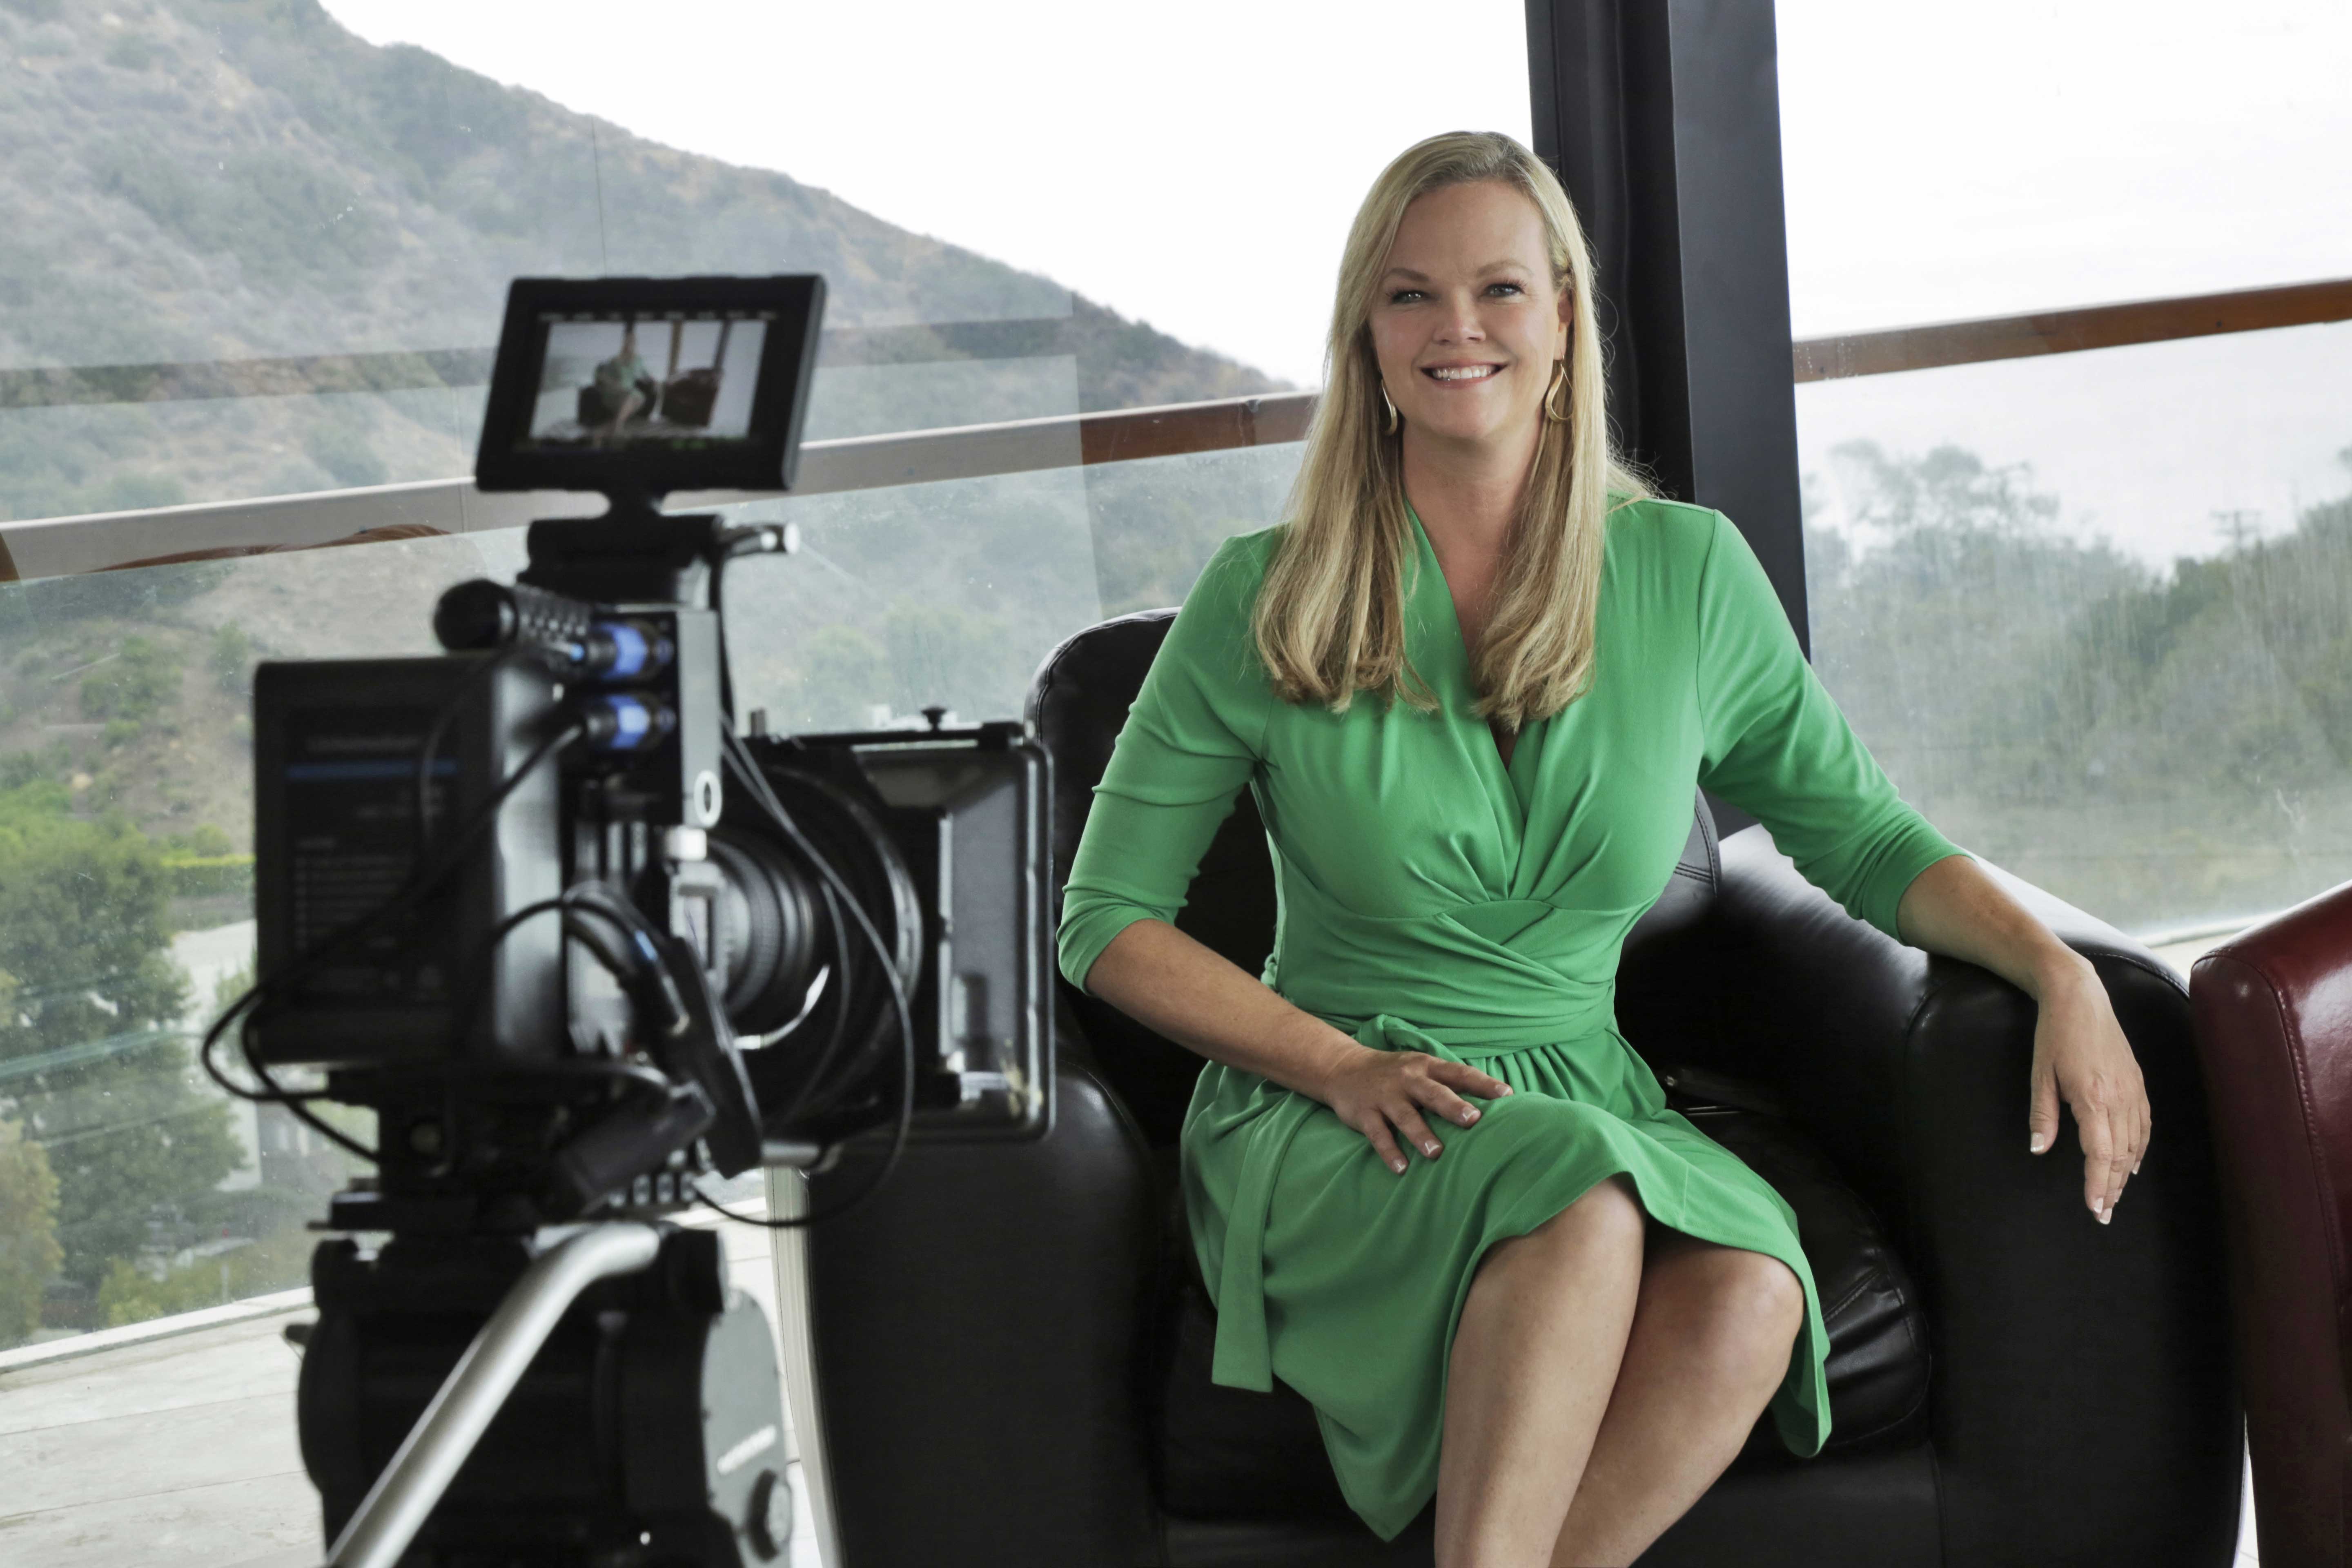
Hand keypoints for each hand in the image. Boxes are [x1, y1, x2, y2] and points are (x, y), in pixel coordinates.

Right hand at [1315, 1045, 1511, 1174]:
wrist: (1342, 1068)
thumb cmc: (1393, 1073)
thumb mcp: (1420, 1067)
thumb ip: (1448, 1082)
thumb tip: (1490, 1102)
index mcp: (1425, 1066)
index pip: (1458, 1073)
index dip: (1482, 1083)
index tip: (1507, 1095)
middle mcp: (1407, 1079)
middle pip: (1433, 1092)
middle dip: (1453, 1106)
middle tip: (1473, 1119)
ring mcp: (1385, 1096)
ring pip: (1405, 1116)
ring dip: (1421, 1134)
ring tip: (1436, 1153)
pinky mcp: (1364, 1113)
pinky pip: (1378, 1135)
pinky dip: (1389, 1151)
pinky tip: (1401, 1169)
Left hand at [2028, 958, 2150, 1222]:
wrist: (2080, 998)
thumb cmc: (2054, 1035)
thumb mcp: (2039, 1074)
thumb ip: (2042, 1114)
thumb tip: (2039, 1149)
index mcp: (2092, 1098)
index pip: (2100, 1154)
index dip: (2098, 1184)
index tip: (2095, 1208)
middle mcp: (2119, 1097)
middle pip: (2121, 1155)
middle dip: (2113, 1187)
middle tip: (2104, 1213)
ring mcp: (2133, 1089)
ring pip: (2135, 1142)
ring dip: (2126, 1172)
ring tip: (2115, 1195)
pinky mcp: (2138, 1082)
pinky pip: (2144, 1124)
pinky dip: (2140, 1148)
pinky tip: (2133, 1163)